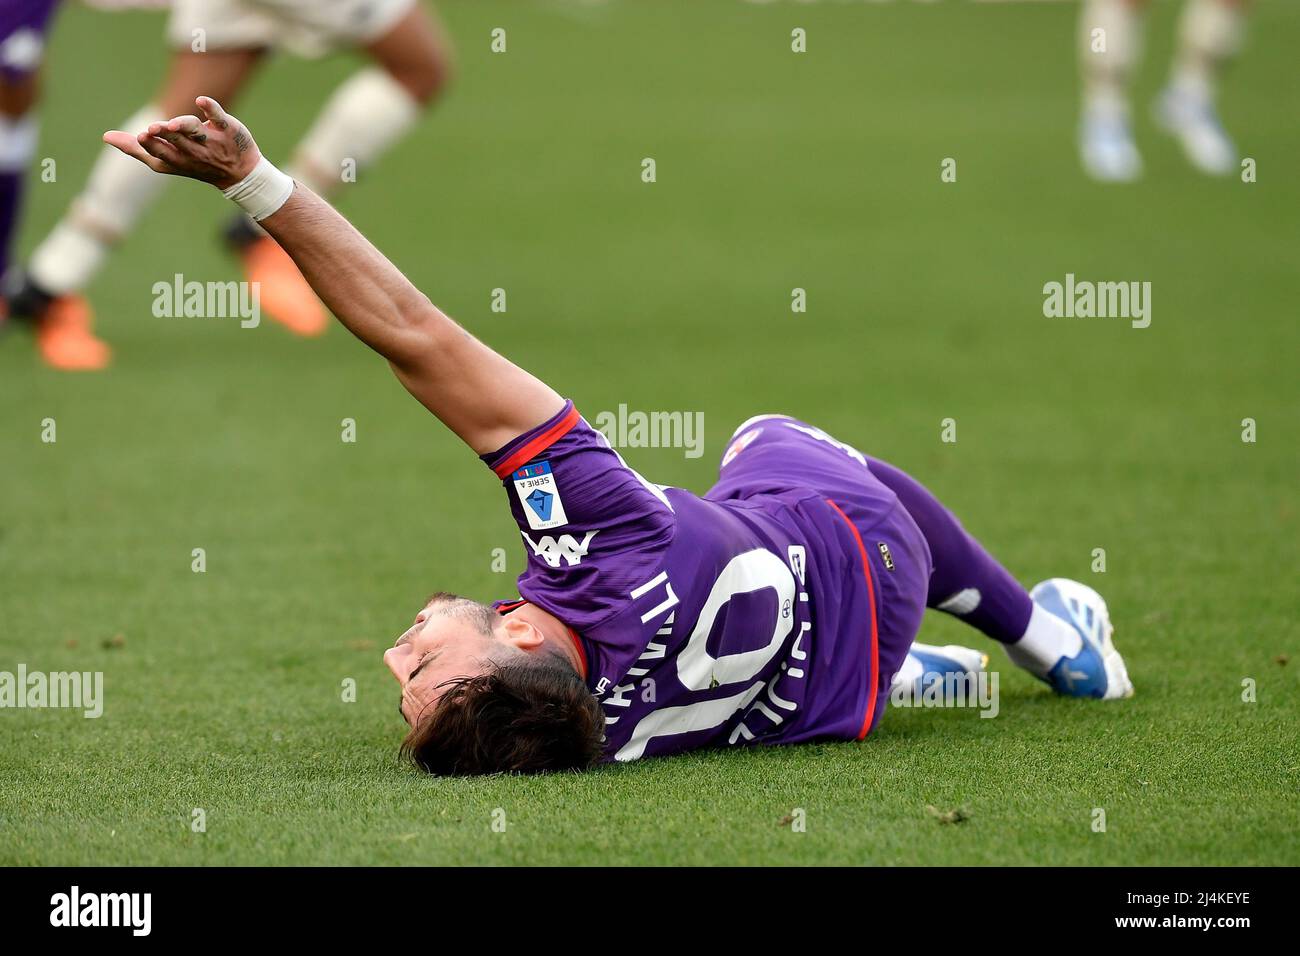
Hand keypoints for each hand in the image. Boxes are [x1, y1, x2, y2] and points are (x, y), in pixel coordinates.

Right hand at [103, 96, 260, 189]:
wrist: (241, 172)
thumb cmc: (196, 163)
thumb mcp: (167, 160)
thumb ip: (137, 149)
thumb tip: (106, 137)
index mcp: (177, 160)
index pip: (161, 155)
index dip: (152, 147)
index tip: (142, 137)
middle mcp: (194, 152)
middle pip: (176, 143)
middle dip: (164, 136)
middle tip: (151, 131)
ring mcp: (211, 141)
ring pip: (194, 132)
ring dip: (182, 127)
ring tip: (171, 124)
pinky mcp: (226, 128)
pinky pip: (218, 117)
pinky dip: (210, 109)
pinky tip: (201, 101)